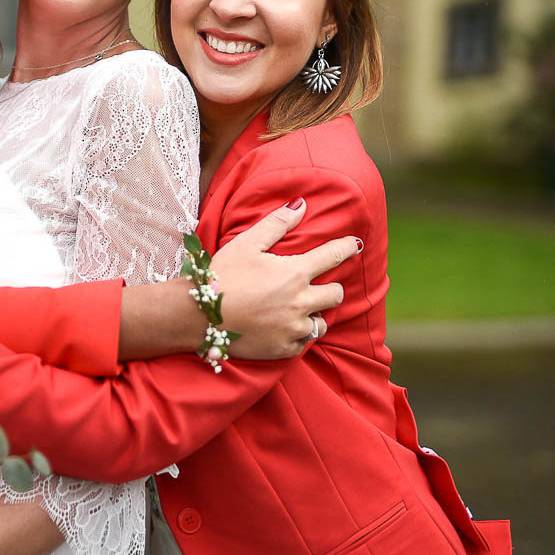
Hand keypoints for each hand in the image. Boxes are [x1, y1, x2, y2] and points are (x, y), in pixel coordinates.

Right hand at [212, 199, 360, 358]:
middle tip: (317, 285)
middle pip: (336, 294)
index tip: (355, 244)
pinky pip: (304, 343)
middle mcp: (301, 302)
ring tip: (299, 310)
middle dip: (331, 287)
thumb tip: (301, 205)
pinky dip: (299, 335)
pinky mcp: (283, 349)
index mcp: (295, 273)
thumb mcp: (247, 243)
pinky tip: (285, 328)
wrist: (198, 315)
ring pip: (322, 322)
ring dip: (315, 314)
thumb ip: (277, 223)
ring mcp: (294, 329)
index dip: (346, 248)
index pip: (332, 256)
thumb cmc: (222, 274)